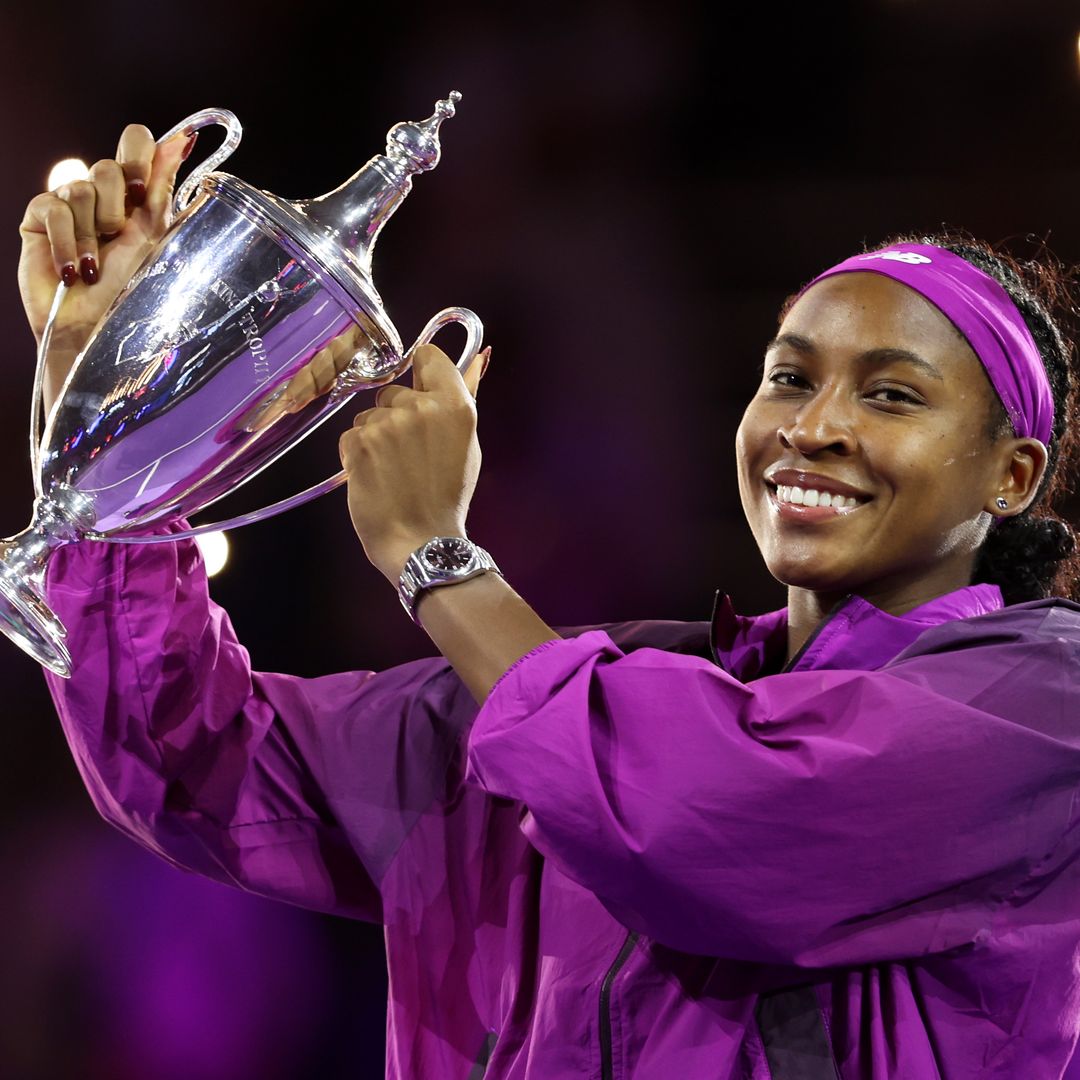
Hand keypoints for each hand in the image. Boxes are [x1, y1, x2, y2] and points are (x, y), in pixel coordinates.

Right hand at [18, 124, 195, 408]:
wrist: (95, 329)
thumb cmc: (131, 291)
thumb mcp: (155, 237)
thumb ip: (163, 189)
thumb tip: (183, 139)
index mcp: (137, 197)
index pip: (137, 143)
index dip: (139, 154)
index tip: (144, 189)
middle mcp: (103, 196)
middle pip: (108, 166)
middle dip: (117, 206)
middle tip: (118, 237)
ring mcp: (69, 205)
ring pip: (80, 186)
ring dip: (91, 235)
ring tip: (94, 268)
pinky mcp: (40, 219)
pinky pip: (52, 207)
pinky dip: (66, 242)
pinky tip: (71, 270)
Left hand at [338, 343, 489, 581]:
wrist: (422, 540)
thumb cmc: (447, 498)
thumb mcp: (467, 445)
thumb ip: (465, 398)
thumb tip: (479, 357)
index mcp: (455, 405)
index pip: (428, 356)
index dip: (421, 372)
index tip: (419, 391)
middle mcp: (422, 408)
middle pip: (393, 390)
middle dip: (396, 415)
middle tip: (409, 454)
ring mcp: (388, 424)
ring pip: (368, 415)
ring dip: (374, 438)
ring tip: (392, 471)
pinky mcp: (359, 443)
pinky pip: (350, 436)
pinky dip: (356, 456)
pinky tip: (374, 478)